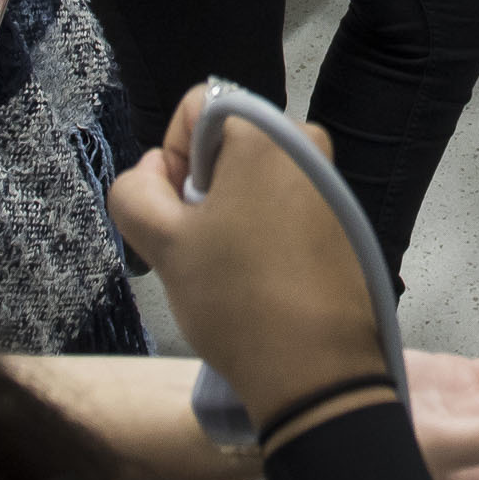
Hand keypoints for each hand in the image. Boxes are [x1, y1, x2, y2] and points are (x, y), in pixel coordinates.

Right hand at [110, 85, 387, 422]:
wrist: (316, 371)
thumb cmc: (236, 299)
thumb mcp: (163, 244)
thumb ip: (135, 192)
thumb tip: (151, 172)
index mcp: (266, 132)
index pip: (194, 108)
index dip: (170, 158)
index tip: (178, 215)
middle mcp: (307, 143)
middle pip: (223, 144)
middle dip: (198, 190)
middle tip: (197, 247)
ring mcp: (331, 182)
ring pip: (250, 178)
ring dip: (226, 215)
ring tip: (227, 269)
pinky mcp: (343, 219)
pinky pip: (282, 203)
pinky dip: (259, 230)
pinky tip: (257, 279)